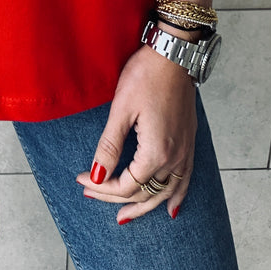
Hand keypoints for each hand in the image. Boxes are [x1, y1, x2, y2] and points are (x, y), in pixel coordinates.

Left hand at [75, 43, 196, 222]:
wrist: (174, 54)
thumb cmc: (146, 75)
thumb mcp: (121, 109)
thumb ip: (109, 146)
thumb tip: (96, 176)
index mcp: (156, 152)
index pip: (125, 184)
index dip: (101, 187)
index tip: (81, 179)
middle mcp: (175, 158)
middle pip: (144, 192)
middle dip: (116, 198)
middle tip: (92, 195)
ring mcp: (186, 152)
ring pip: (166, 193)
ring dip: (145, 205)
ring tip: (125, 215)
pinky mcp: (189, 142)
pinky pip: (185, 181)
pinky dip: (176, 197)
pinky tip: (171, 208)